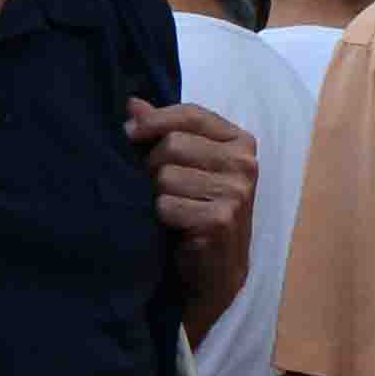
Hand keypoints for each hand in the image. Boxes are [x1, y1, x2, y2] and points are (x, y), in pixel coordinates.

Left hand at [126, 95, 255, 315]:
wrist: (216, 272)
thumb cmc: (198, 212)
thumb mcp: (187, 166)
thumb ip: (163, 132)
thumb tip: (132, 103)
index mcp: (241, 142)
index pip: (191, 113)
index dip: (154, 120)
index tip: (130, 132)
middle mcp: (245, 163)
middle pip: (173, 143)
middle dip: (153, 165)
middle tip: (158, 187)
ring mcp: (236, 192)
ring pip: (167, 175)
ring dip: (157, 195)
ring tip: (170, 208)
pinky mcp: (221, 219)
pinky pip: (167, 205)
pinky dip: (162, 218)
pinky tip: (175, 227)